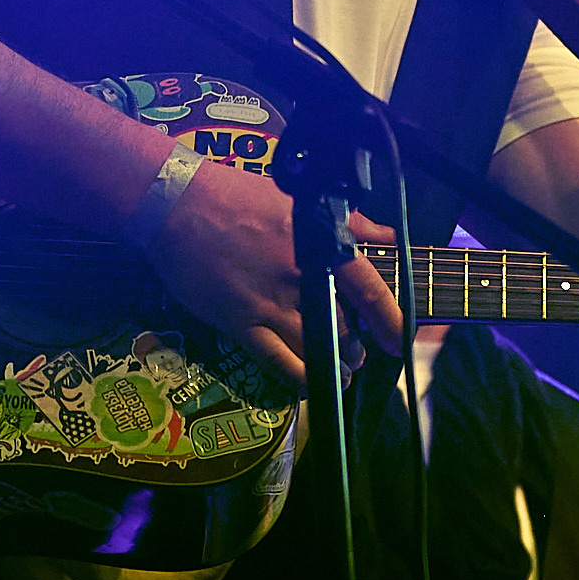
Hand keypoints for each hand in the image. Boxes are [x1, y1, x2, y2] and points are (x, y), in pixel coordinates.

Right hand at [138, 158, 403, 388]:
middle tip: (360, 350)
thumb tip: (389, 236)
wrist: (177, 206)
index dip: (390, 318)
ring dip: (335, 364)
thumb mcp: (299, 200)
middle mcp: (300, 280)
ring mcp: (270, 306)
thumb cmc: (237, 195)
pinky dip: (301, 380)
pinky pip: (279, 364)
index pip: (369, 288)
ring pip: (316, 350)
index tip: (400, 338)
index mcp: (319, 245)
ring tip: (343, 369)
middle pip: (344, 328)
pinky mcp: (242, 325)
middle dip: (357, 345)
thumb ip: (350, 222)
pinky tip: (313, 384)